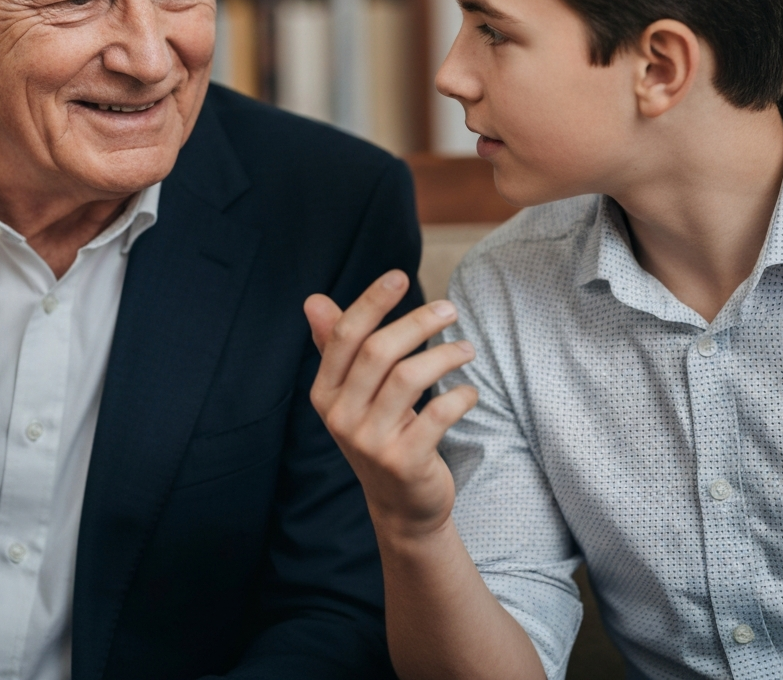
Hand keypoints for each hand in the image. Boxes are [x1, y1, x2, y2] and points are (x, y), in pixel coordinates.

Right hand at [305, 270, 478, 539]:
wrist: (401, 506)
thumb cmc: (380, 433)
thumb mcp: (354, 393)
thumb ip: (337, 346)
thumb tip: (313, 299)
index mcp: (324, 392)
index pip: (344, 335)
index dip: (371, 301)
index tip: (399, 276)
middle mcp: (340, 416)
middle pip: (378, 351)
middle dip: (417, 322)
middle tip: (449, 309)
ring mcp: (370, 442)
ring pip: (408, 378)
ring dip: (444, 354)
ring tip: (466, 349)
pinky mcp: (404, 462)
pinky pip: (437, 416)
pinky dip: (460, 397)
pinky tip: (470, 391)